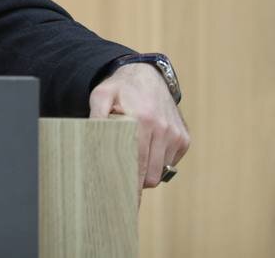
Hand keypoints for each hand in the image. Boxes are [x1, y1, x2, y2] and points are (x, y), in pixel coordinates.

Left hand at [89, 63, 190, 193]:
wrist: (146, 73)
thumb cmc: (119, 88)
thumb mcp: (100, 96)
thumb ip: (95, 117)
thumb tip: (91, 141)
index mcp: (142, 120)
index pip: (137, 165)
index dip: (130, 186)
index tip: (123, 200)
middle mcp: (163, 129)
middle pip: (150, 175)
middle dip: (136, 181)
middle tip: (120, 177)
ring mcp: (176, 134)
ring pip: (161, 171)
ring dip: (147, 170)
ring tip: (132, 154)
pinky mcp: (184, 138)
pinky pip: (170, 162)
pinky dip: (158, 160)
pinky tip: (146, 145)